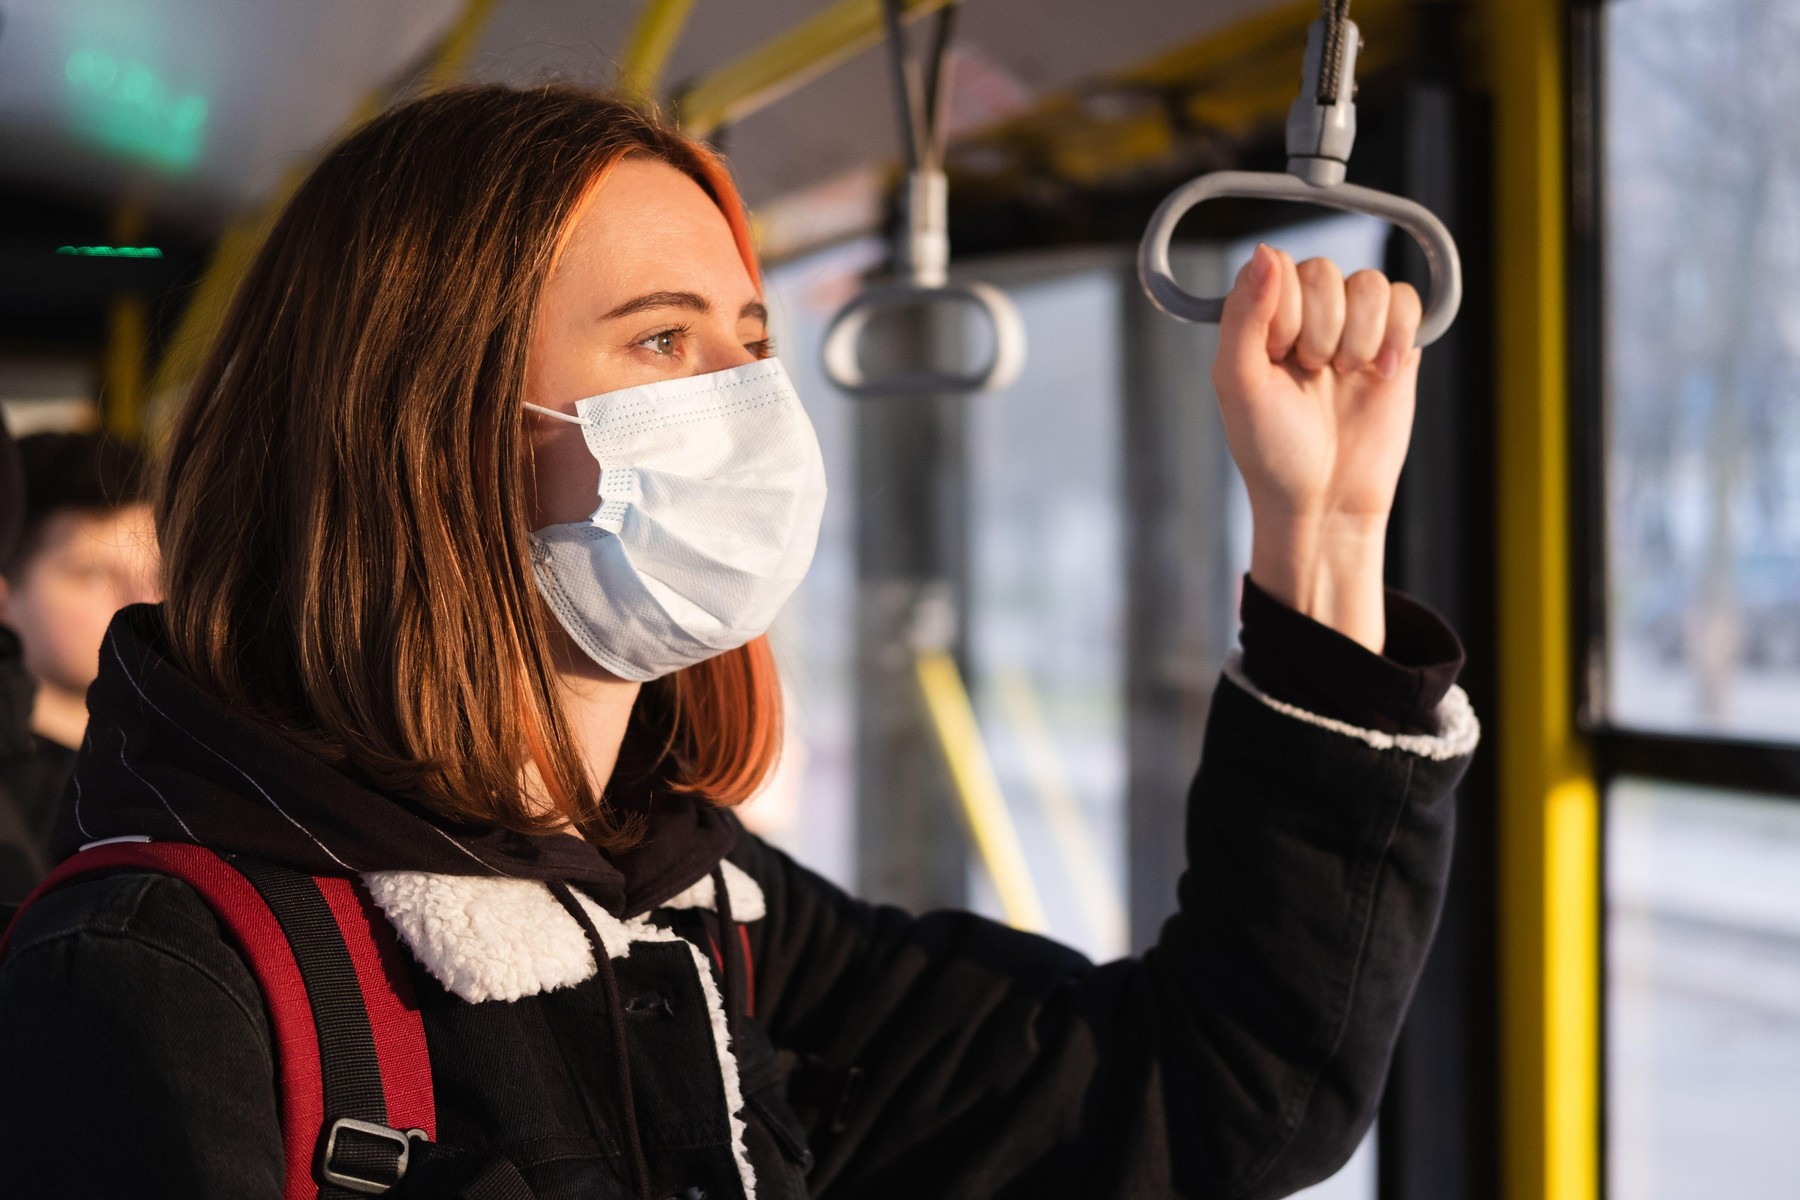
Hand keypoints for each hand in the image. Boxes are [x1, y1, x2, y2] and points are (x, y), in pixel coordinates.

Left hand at [1214, 244, 1423, 652]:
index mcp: (1260, 319)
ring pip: (1369, 283)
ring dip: (1358, 335)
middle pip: (1324, 271)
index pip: (1276, 266)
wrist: (1325, 499)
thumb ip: (1244, 315)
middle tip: (1311, 374)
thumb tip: (1265, 251)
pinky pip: (1406, 299)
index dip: (1282, 309)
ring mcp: (1353, 327)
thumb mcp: (1239, 383)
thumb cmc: (1271, 449)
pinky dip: (1395, 334)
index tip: (1277, 356)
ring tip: (1344, 376)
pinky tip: (1378, 374)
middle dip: (1319, 329)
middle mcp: (1305, 316)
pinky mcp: (1394, 343)